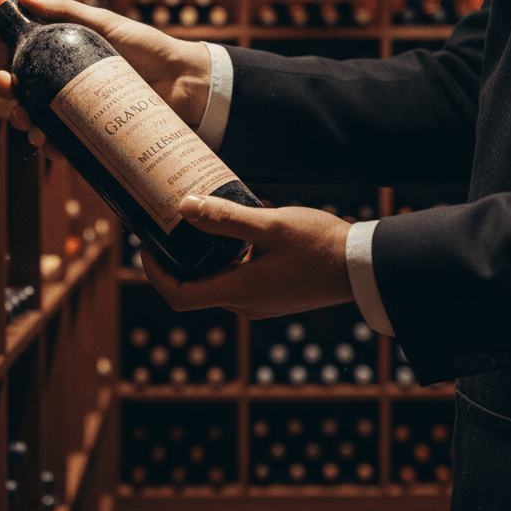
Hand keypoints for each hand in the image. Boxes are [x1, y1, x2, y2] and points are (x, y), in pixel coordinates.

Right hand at [0, 0, 212, 154]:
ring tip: (34, 131)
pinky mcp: (102, 137)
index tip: (3, 76)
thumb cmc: (149, 48)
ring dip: (32, 131)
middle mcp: (72, 91)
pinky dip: (58, 151)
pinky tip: (53, 149)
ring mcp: (86, 115)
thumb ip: (67, 11)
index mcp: (67, 64)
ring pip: (47, 128)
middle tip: (14, 103)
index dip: (10, 77)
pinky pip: (74, 148)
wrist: (186, 80)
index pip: (28, 72)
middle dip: (14, 106)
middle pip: (31, 103)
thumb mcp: (106, 24)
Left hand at [141, 196, 353, 318]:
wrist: (363, 267)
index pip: (179, 297)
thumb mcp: (271, 226)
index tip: (148, 247)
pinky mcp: (274, 294)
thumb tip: (184, 207)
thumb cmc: (320, 246)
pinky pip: (239, 278)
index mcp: (239, 291)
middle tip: (169, 224)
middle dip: (177, 260)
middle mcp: (246, 303)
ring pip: (218, 281)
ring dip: (204, 257)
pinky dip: (226, 259)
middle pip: (195, 288)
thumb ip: (227, 218)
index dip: (155, 274)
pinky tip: (235, 230)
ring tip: (200, 220)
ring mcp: (261, 301)